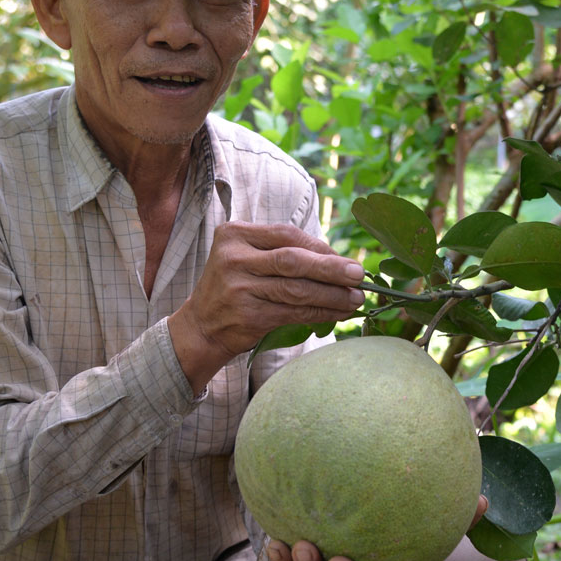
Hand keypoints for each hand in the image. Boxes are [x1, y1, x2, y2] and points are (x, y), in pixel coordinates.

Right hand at [169, 222, 363, 392]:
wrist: (201, 326)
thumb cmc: (235, 287)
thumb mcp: (247, 257)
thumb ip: (282, 251)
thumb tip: (337, 258)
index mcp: (234, 234)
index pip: (287, 235)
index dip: (320, 247)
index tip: (343, 259)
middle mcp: (234, 258)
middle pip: (293, 260)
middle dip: (331, 268)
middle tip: (359, 274)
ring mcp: (239, 288)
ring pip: (297, 289)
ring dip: (332, 294)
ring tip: (355, 297)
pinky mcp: (249, 315)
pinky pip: (294, 312)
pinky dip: (320, 313)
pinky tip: (338, 312)